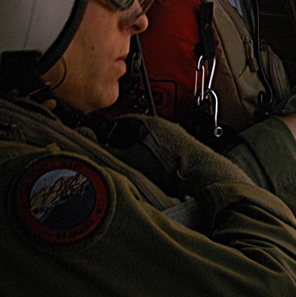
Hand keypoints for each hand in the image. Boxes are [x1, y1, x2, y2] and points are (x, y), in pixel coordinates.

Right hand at [103, 114, 250, 197]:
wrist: (201, 175)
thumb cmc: (170, 166)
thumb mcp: (130, 161)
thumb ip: (110, 154)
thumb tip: (93, 149)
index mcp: (148, 122)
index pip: (120, 121)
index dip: (108, 133)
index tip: (101, 142)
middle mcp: (164, 125)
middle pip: (136, 133)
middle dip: (125, 146)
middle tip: (118, 159)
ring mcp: (177, 137)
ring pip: (151, 144)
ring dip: (143, 155)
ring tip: (139, 170)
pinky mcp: (187, 149)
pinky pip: (165, 153)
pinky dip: (158, 161)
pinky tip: (157, 174)